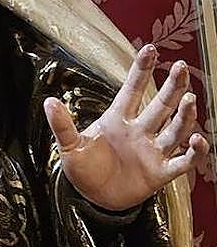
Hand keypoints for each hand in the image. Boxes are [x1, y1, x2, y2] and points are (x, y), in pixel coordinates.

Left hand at [44, 44, 209, 211]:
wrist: (93, 197)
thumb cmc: (83, 168)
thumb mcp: (70, 146)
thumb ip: (62, 125)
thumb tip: (48, 101)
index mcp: (117, 119)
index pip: (132, 90)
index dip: (141, 70)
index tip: (150, 49)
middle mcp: (139, 131)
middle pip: (160, 105)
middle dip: (172, 86)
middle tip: (181, 67)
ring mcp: (152, 151)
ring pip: (175, 129)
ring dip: (184, 116)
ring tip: (189, 100)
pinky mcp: (160, 173)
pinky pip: (182, 162)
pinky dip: (194, 153)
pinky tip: (198, 140)